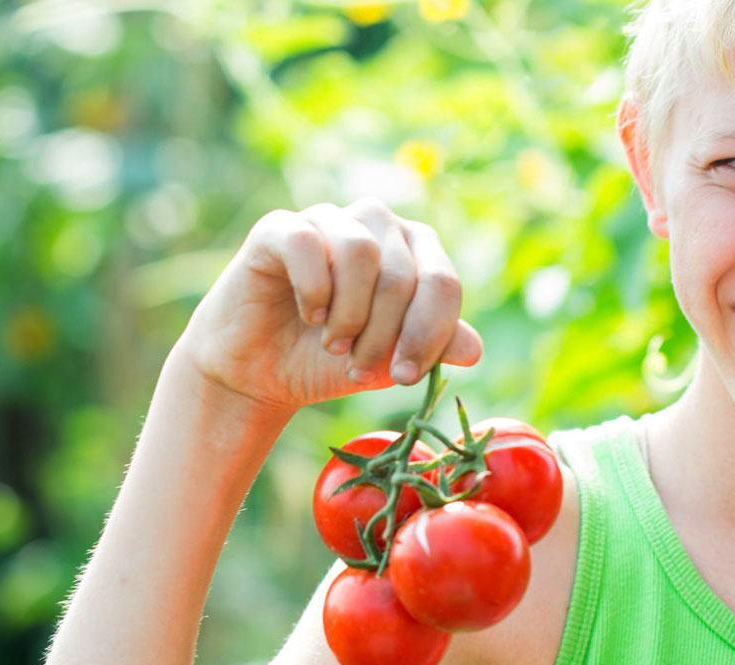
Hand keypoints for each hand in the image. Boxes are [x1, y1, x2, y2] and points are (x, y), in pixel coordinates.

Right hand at [177, 198, 482, 411]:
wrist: (261, 371)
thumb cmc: (333, 359)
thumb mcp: (391, 360)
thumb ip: (432, 348)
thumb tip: (473, 348)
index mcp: (417, 250)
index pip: (444, 284)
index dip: (428, 335)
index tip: (402, 377)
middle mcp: (379, 223)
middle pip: (403, 275)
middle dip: (383, 335)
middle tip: (357, 365)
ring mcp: (330, 218)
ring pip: (362, 253)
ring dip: (350, 314)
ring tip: (334, 342)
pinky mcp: (280, 227)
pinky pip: (309, 243)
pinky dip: (313, 289)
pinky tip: (308, 314)